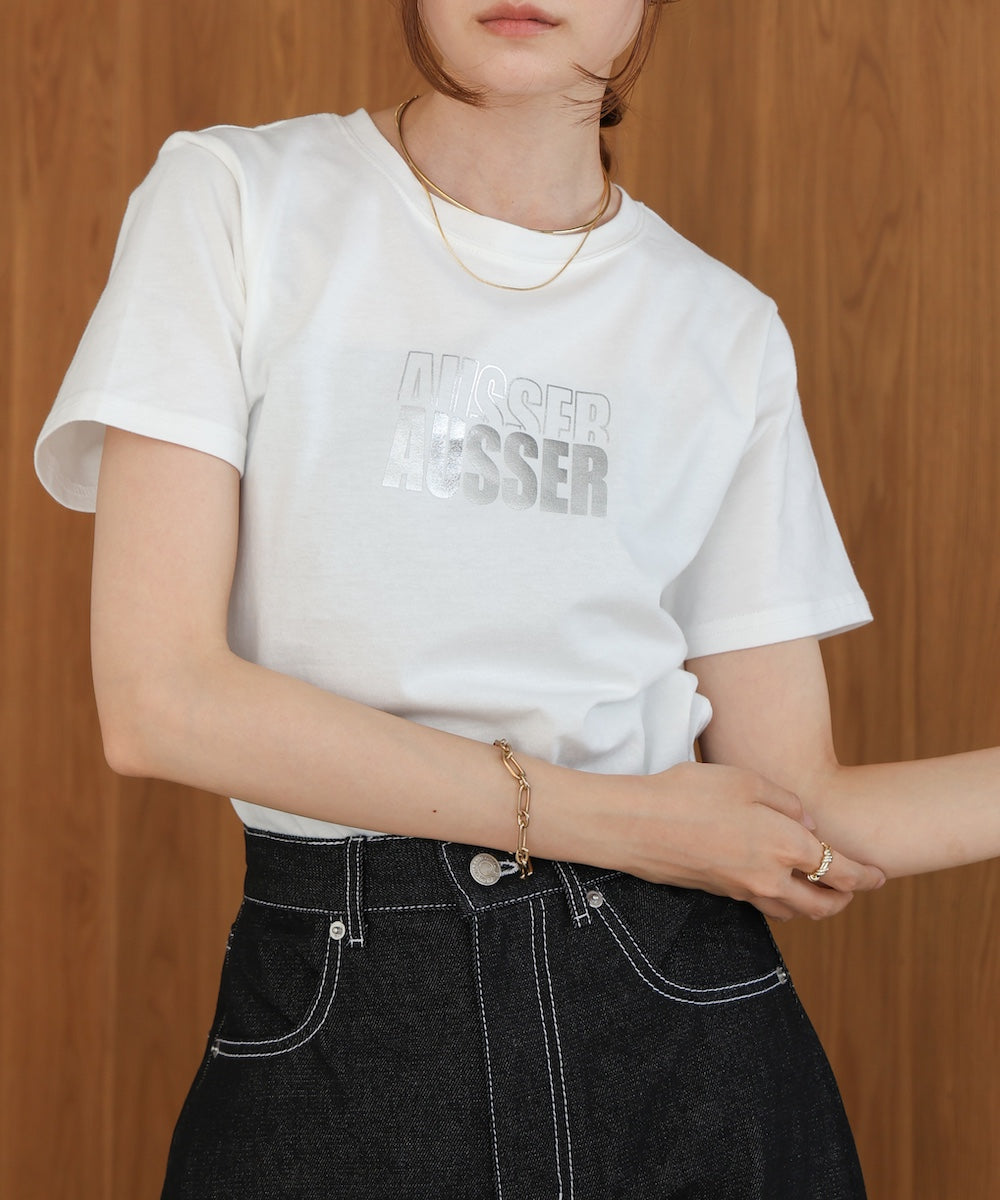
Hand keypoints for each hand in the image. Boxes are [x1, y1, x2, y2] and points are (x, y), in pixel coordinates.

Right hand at [608, 762, 885, 920]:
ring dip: (814, 905)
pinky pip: (765, 905)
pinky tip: (776, 883)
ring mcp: (744, 890)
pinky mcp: (720, 893)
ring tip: (820, 890)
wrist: (637, 824)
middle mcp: (771, 877)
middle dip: (844, 899)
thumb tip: (808, 822)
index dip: (866, 876)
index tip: (880, 876)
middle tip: (854, 889)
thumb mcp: (746, 780)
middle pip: (823, 905)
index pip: (841, 871)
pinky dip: (782, 901)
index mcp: (786, 845)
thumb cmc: (691, 792)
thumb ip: (785, 802)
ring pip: (793, 911)